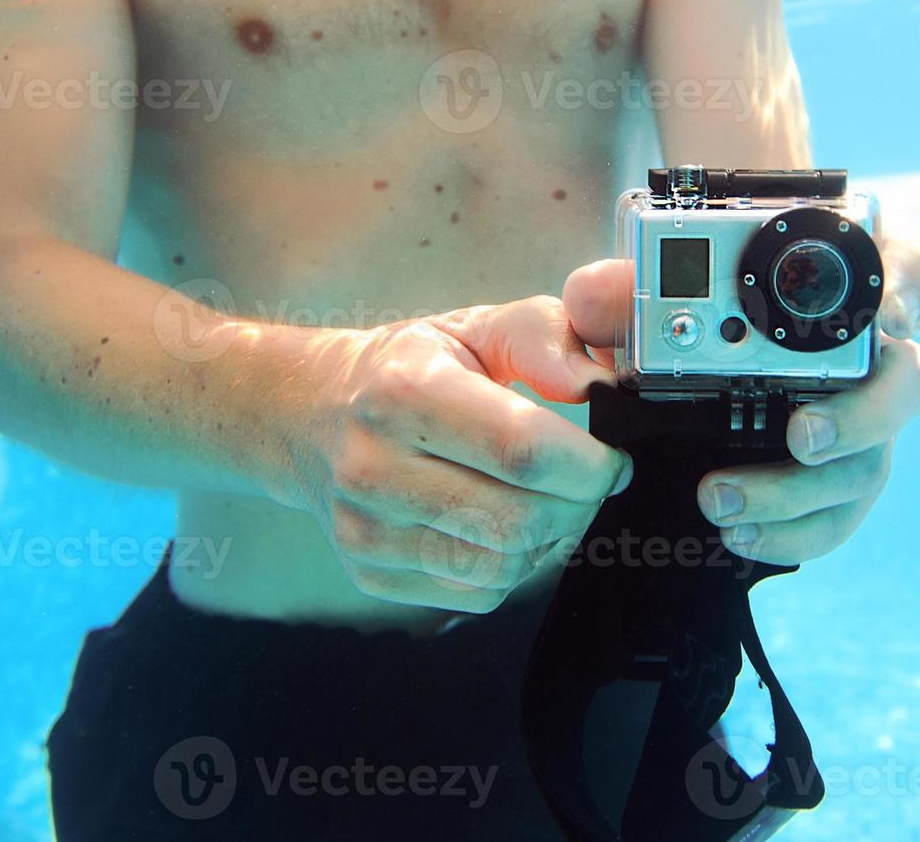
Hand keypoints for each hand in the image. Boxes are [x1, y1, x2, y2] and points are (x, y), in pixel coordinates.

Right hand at [286, 297, 633, 611]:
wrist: (308, 415)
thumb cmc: (404, 369)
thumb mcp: (473, 326)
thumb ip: (544, 337)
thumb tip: (598, 383)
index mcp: (403, 392)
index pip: (524, 450)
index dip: (590, 464)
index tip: (611, 458)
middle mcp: (373, 467)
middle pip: (519, 520)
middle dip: (578, 506)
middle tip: (586, 482)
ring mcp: (367, 531)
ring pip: (503, 567)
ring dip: (548, 540)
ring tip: (545, 501)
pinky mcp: (371, 574)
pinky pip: (479, 593)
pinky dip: (512, 567)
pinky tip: (502, 525)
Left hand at [563, 227, 919, 566]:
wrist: (662, 372)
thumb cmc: (664, 315)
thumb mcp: (631, 299)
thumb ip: (612, 290)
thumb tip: (596, 297)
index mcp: (834, 283)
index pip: (903, 263)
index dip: (911, 285)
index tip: (891, 316)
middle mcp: (865, 353)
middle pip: (913, 379)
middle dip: (865, 416)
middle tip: (801, 436)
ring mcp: (859, 422)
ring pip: (869, 462)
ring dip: (800, 492)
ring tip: (721, 500)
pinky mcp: (834, 479)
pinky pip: (837, 516)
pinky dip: (792, 533)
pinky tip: (741, 534)